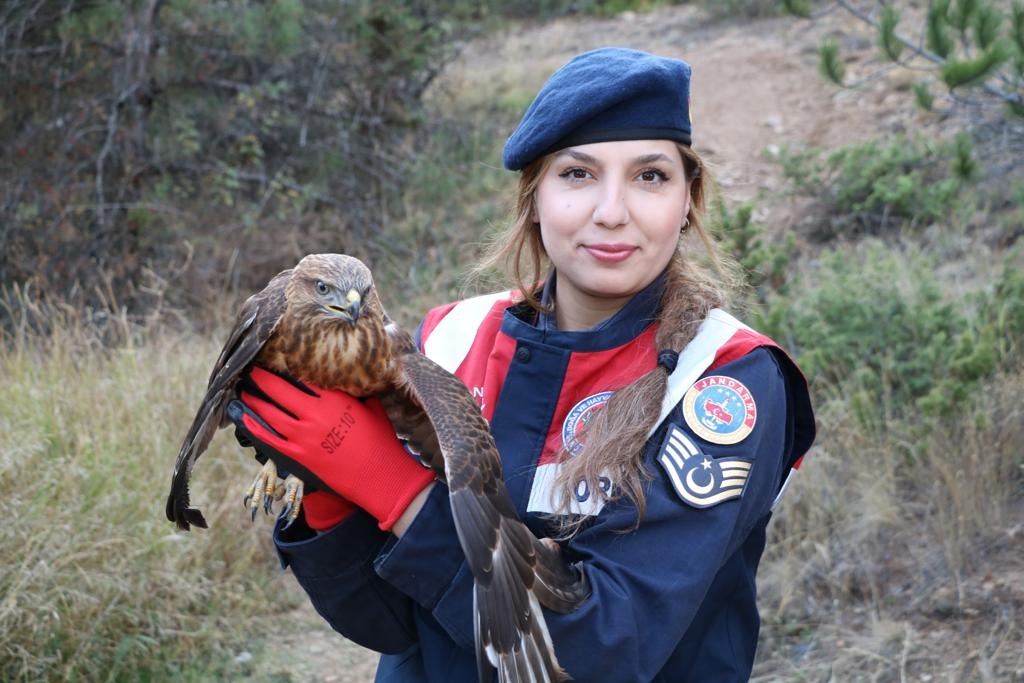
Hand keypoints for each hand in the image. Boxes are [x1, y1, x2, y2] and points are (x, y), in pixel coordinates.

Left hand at [227, 367, 433, 530]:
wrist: (379, 476)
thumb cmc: (381, 441)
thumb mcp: (373, 408)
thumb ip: (357, 393)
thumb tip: (349, 382)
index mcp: (335, 399)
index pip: (304, 377)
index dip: (287, 368)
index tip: (278, 361)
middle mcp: (315, 414)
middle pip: (280, 390)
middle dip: (263, 379)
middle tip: (253, 371)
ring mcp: (304, 436)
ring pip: (270, 414)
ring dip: (255, 401)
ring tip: (245, 392)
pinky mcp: (298, 456)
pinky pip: (270, 439)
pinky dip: (255, 427)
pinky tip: (245, 419)